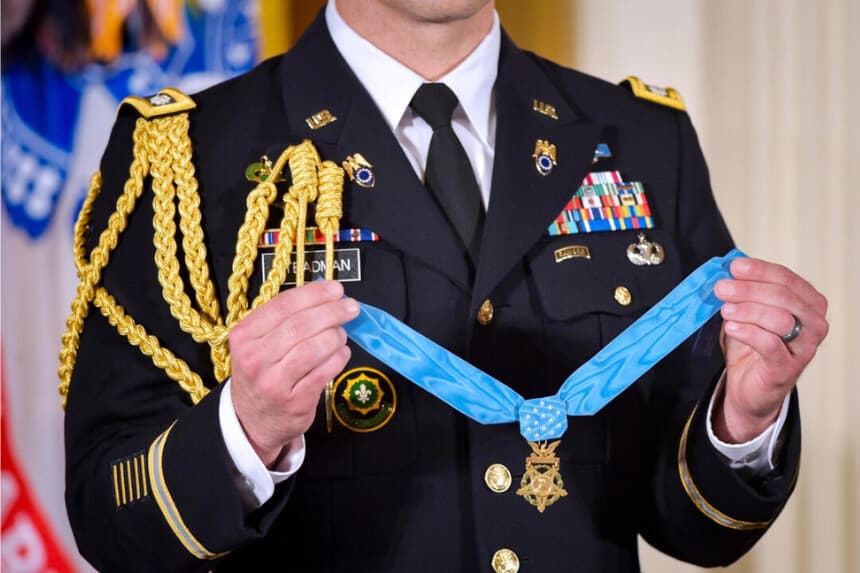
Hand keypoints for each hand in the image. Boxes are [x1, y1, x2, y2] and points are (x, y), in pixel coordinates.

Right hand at [229, 281, 358, 466]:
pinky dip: (338, 358)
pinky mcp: (294, 402)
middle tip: (351, 307)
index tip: (336, 289)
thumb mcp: (258, 343)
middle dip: (332, 312)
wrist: (252, 420)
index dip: (314, 294)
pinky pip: (324, 373)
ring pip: (313, 348)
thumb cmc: (262, 373)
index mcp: (244, 336)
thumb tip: (326, 294)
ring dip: (335, 336)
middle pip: (300, 325)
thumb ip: (285, 318)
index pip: (283, 305)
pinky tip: (342, 353)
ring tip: (342, 334)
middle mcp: (255, 358)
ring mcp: (274, 383)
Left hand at [713, 257, 827, 442]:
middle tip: (721, 288)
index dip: (759, 271)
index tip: (734, 267)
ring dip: (748, 310)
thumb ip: (744, 290)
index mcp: (808, 302)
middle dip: (748, 289)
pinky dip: (748, 332)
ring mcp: (804, 347)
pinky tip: (731, 328)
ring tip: (725, 310)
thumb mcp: (748, 311)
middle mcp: (814, 323)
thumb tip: (729, 268)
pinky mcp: (787, 368)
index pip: (786, 278)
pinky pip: (770, 344)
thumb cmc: (752, 343)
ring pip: (780, 319)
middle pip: (783, 296)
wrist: (748, 385)